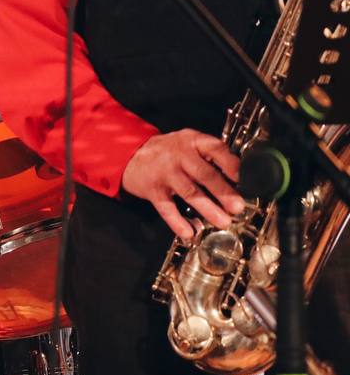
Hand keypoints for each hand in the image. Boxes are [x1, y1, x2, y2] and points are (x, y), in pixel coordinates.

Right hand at [121, 128, 243, 239]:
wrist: (131, 153)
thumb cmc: (169, 151)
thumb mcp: (189, 144)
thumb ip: (211, 157)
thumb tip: (239, 182)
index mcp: (192, 141)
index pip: (215, 149)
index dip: (230, 164)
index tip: (242, 179)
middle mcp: (179, 155)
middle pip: (203, 174)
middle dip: (222, 191)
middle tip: (237, 207)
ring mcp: (165, 172)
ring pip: (188, 192)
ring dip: (207, 208)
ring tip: (223, 222)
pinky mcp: (152, 189)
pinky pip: (166, 207)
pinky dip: (177, 221)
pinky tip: (189, 232)